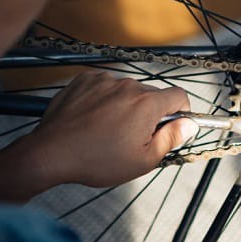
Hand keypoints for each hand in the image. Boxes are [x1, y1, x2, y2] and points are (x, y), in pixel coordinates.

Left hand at [0, 72, 197, 201]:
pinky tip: (94, 119)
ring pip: (128, 91)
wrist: (51, 153)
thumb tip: (190, 124)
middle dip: (150, 114)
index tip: (172, 126)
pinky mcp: (85, 80)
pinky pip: (105, 86)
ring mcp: (104, 81)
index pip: (179, 96)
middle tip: (134, 138)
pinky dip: (105, 99)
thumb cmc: (98, 161)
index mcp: (147, 104)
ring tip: (108, 130)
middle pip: (152, 95)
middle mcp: (128, 85)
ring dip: (126, 106)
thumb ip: (171, 138)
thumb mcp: (143, 160)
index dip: (181, 112)